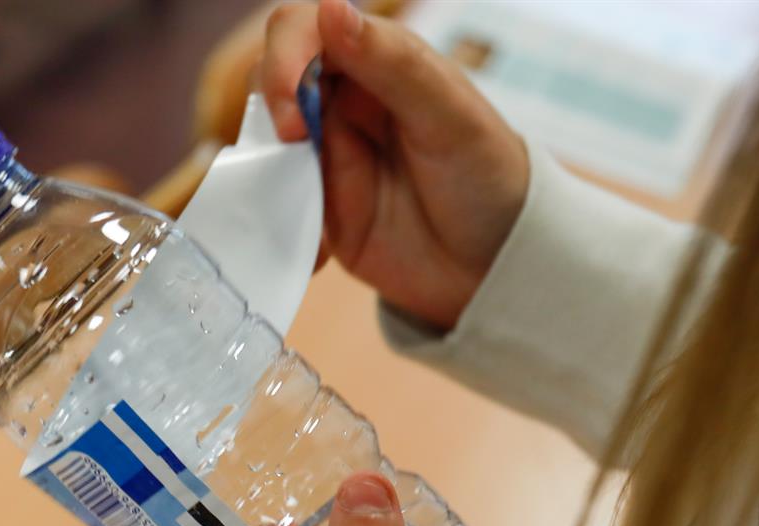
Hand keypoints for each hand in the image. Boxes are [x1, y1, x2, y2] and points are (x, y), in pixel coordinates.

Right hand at [261, 0, 529, 330]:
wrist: (497, 267)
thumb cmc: (489, 178)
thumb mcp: (451, 118)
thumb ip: (393, 64)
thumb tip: (329, 8)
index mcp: (377, 60)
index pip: (305, 28)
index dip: (284, 58)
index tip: (290, 110)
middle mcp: (341, 99)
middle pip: (270, 80)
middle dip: (268, 114)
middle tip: (291, 152)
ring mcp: (324, 153)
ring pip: (262, 142)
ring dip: (264, 171)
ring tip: (300, 206)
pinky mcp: (314, 205)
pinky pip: (272, 203)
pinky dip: (275, 222)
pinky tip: (313, 254)